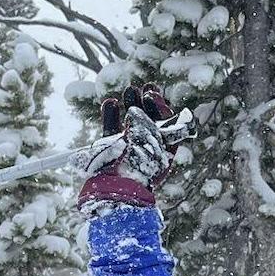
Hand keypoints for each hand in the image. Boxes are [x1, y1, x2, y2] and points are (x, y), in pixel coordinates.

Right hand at [77, 85, 175, 214]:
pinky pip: (110, 129)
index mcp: (162, 150)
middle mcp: (146, 148)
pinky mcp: (109, 149)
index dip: (161, 108)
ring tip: (129, 89)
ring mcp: (127, 148)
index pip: (165, 125)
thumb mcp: (159, 143)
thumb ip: (162, 122)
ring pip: (129, 122)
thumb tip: (157, 100)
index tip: (154, 94)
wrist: (118, 189)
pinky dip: (110, 114)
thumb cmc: (142, 169)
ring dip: (130, 104)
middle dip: (146, 102)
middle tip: (145, 86)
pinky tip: (111, 102)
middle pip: (148, 120)